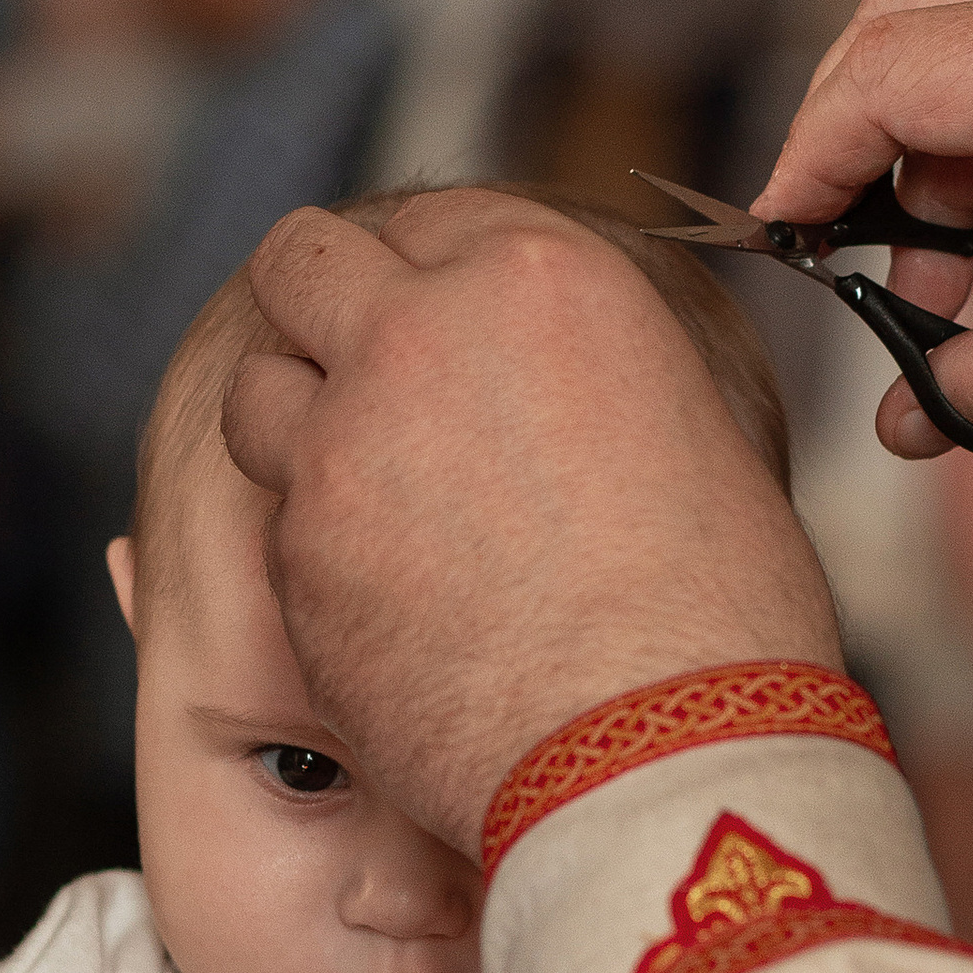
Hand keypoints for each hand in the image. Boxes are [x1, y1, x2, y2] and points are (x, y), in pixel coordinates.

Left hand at [223, 188, 837, 848]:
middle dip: (316, 305)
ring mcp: (342, 439)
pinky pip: (274, 521)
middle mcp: (422, 332)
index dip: (421, 272)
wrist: (658, 754)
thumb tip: (561, 388)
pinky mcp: (297, 550)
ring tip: (359, 493)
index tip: (420, 313)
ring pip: (255, 387)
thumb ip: (590, 374)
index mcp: (542, 277)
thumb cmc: (716, 615)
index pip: (430, 219)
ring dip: (293, 424)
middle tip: (340, 363)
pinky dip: (313, 549)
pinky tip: (384, 600)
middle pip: (303, 260)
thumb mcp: (691, 430)